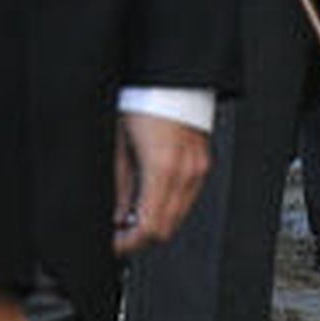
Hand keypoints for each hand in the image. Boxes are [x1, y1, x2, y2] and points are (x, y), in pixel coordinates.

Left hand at [114, 112, 209, 255]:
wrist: (172, 76)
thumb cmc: (145, 101)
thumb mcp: (121, 144)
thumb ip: (120, 186)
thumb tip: (118, 216)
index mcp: (162, 168)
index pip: (150, 228)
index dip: (129, 244)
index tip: (116, 244)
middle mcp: (186, 171)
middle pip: (166, 229)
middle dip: (141, 237)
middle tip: (121, 231)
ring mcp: (199, 167)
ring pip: (178, 216)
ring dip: (157, 222)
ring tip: (133, 213)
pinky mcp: (204, 163)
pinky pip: (188, 198)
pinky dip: (170, 206)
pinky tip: (152, 195)